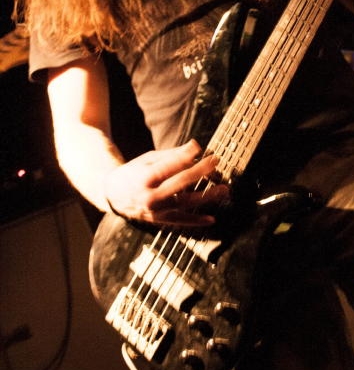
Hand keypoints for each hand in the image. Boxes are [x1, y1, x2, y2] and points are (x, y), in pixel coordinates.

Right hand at [105, 139, 228, 225]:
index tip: (201, 148)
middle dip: (200, 171)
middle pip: (181, 182)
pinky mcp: (161, 221)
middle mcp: (151, 196)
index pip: (169, 166)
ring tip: (224, 189)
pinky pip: (182, 222)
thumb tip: (195, 148)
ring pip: (186, 204)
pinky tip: (212, 219)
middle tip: (215, 161)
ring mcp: (157, 211)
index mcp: (145, 178)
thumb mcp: (148, 159)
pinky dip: (197, 221)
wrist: (113, 196)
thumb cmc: (134, 172)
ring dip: (207, 197)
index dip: (186, 156)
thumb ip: (171, 155)